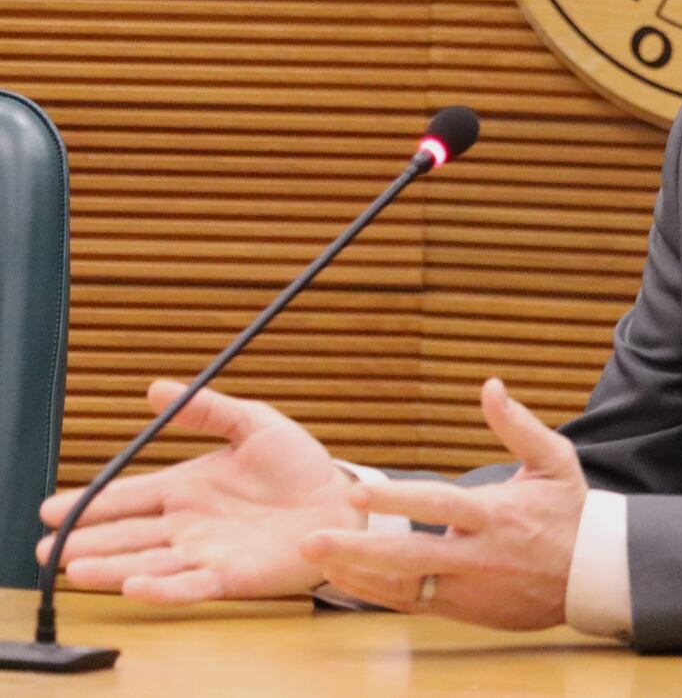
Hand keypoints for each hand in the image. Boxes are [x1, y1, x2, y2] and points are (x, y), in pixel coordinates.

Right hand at [38, 380, 360, 602]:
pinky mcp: (231, 575)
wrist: (340, 501)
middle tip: (46, 547)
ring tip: (72, 566)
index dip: (91, 502)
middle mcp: (188, 523)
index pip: (130, 495)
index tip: (50, 507)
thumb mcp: (255, 424)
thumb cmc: (298, 465)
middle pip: (127, 533)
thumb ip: (209, 410)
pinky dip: (161, 587)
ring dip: (110, 566)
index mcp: (188, 487)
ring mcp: (205, 551)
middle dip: (86, 539)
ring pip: (147, 561)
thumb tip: (157, 388)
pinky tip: (133, 585)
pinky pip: (189, 584)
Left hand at [299, 378, 586, 629]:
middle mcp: (477, 555)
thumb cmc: (570, 512)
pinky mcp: (464, 608)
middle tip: (312, 540)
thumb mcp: (554, 461)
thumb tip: (491, 386)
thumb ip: (518, 425)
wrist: (591, 576)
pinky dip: (376, 594)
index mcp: (495, 515)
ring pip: (403, 586)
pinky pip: (411, 604)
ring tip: (317, 559)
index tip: (357, 492)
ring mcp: (468, 588)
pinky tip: (347, 581)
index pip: (438, 505)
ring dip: (357, 574)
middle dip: (356, 549)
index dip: (396, 499)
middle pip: (408, 556)